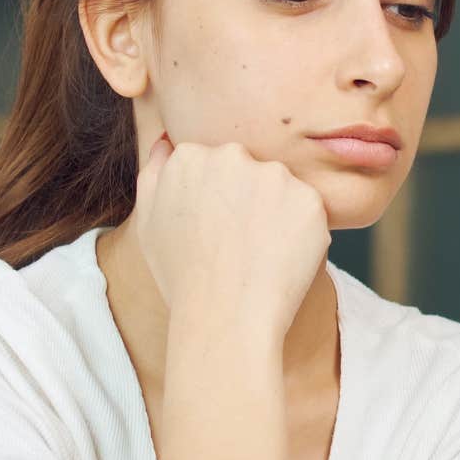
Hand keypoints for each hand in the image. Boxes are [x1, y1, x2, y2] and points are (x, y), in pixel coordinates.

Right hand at [131, 135, 329, 334]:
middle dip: (248, 200)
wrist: (225, 317)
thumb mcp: (149, 222)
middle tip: (239, 244)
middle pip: (249, 170)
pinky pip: (308, 212)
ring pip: (281, 189)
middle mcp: (232, 156)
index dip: (217, 200)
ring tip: (258, 254)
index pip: (214, 163)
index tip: (214, 229)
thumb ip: (155, 173)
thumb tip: (167, 142)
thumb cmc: (182, 277)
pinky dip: (301, 233)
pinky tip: (281, 260)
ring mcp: (274, 176)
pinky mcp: (309, 200)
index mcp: (190, 156)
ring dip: (277, 214)